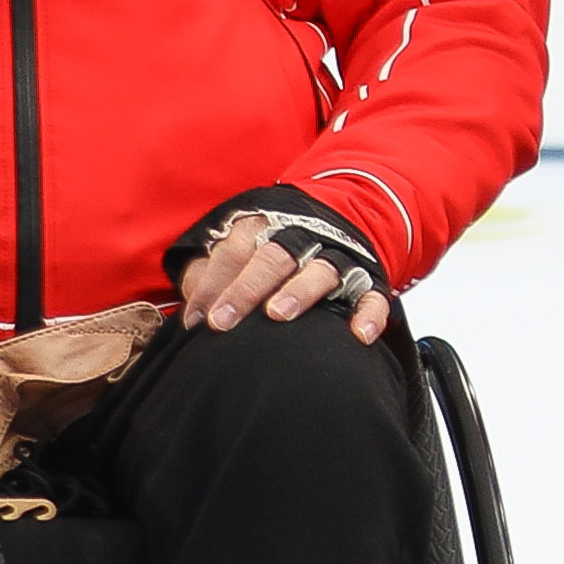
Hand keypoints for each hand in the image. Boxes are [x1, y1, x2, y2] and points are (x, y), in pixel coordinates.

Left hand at [178, 212, 391, 345]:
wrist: (332, 227)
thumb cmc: (267, 256)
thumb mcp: (235, 255)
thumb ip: (211, 276)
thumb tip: (190, 312)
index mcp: (265, 228)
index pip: (234, 251)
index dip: (213, 283)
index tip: (197, 319)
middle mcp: (302, 239)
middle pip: (272, 258)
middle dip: (246, 289)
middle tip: (223, 320)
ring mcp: (337, 259)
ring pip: (320, 271)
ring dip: (299, 291)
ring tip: (279, 314)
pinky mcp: (368, 280)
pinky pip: (373, 297)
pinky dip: (369, 314)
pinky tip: (359, 336)